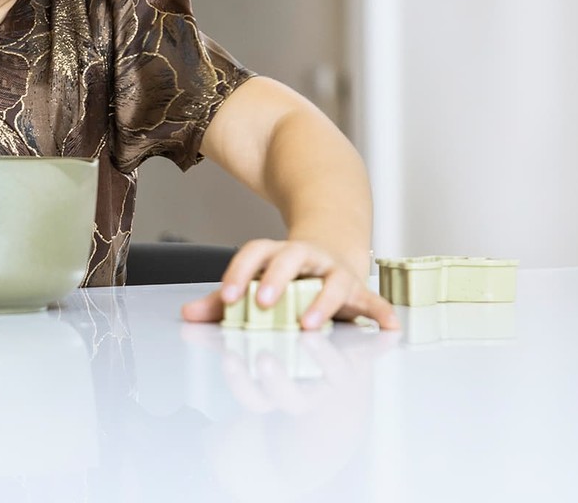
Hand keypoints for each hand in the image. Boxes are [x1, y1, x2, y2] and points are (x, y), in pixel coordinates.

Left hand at [179, 238, 399, 329]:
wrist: (327, 254)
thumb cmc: (284, 278)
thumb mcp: (253, 284)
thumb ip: (222, 301)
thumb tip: (188, 315)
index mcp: (276, 253)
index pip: (254, 252)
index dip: (238, 272)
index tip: (226, 297)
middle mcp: (306, 256)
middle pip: (290, 257)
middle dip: (276, 278)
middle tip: (261, 302)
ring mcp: (334, 270)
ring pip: (331, 278)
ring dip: (322, 301)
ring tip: (309, 324)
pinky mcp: (358, 288)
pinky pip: (373, 299)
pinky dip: (382, 311)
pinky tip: (389, 325)